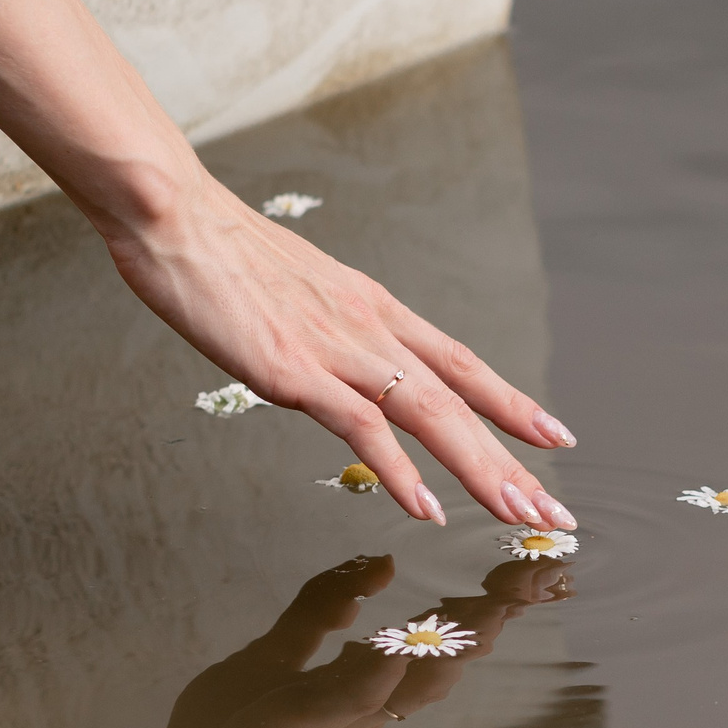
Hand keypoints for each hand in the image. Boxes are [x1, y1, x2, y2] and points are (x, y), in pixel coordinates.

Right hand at [99, 171, 582, 529]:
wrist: (174, 214)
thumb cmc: (217, 252)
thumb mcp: (292, 293)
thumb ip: (323, 330)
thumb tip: (329, 361)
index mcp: (372, 309)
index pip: (460, 362)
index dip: (510, 401)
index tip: (553, 435)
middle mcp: (370, 328)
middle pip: (460, 399)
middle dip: (513, 457)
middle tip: (554, 506)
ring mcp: (337, 349)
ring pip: (430, 415)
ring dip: (480, 469)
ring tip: (519, 512)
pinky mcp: (294, 370)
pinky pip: (361, 427)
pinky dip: (398, 471)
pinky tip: (426, 508)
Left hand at [103, 554, 575, 727]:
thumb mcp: (275, 654)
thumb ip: (321, 611)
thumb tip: (373, 567)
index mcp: (368, 687)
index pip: (442, 638)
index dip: (490, 602)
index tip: (532, 565)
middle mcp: (370, 707)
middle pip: (450, 656)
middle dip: (497, 612)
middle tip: (542, 570)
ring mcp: (341, 718)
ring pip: (418, 676)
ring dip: (457, 636)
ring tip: (497, 597)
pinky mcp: (302, 725)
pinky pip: (351, 697)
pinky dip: (378, 669)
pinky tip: (397, 641)